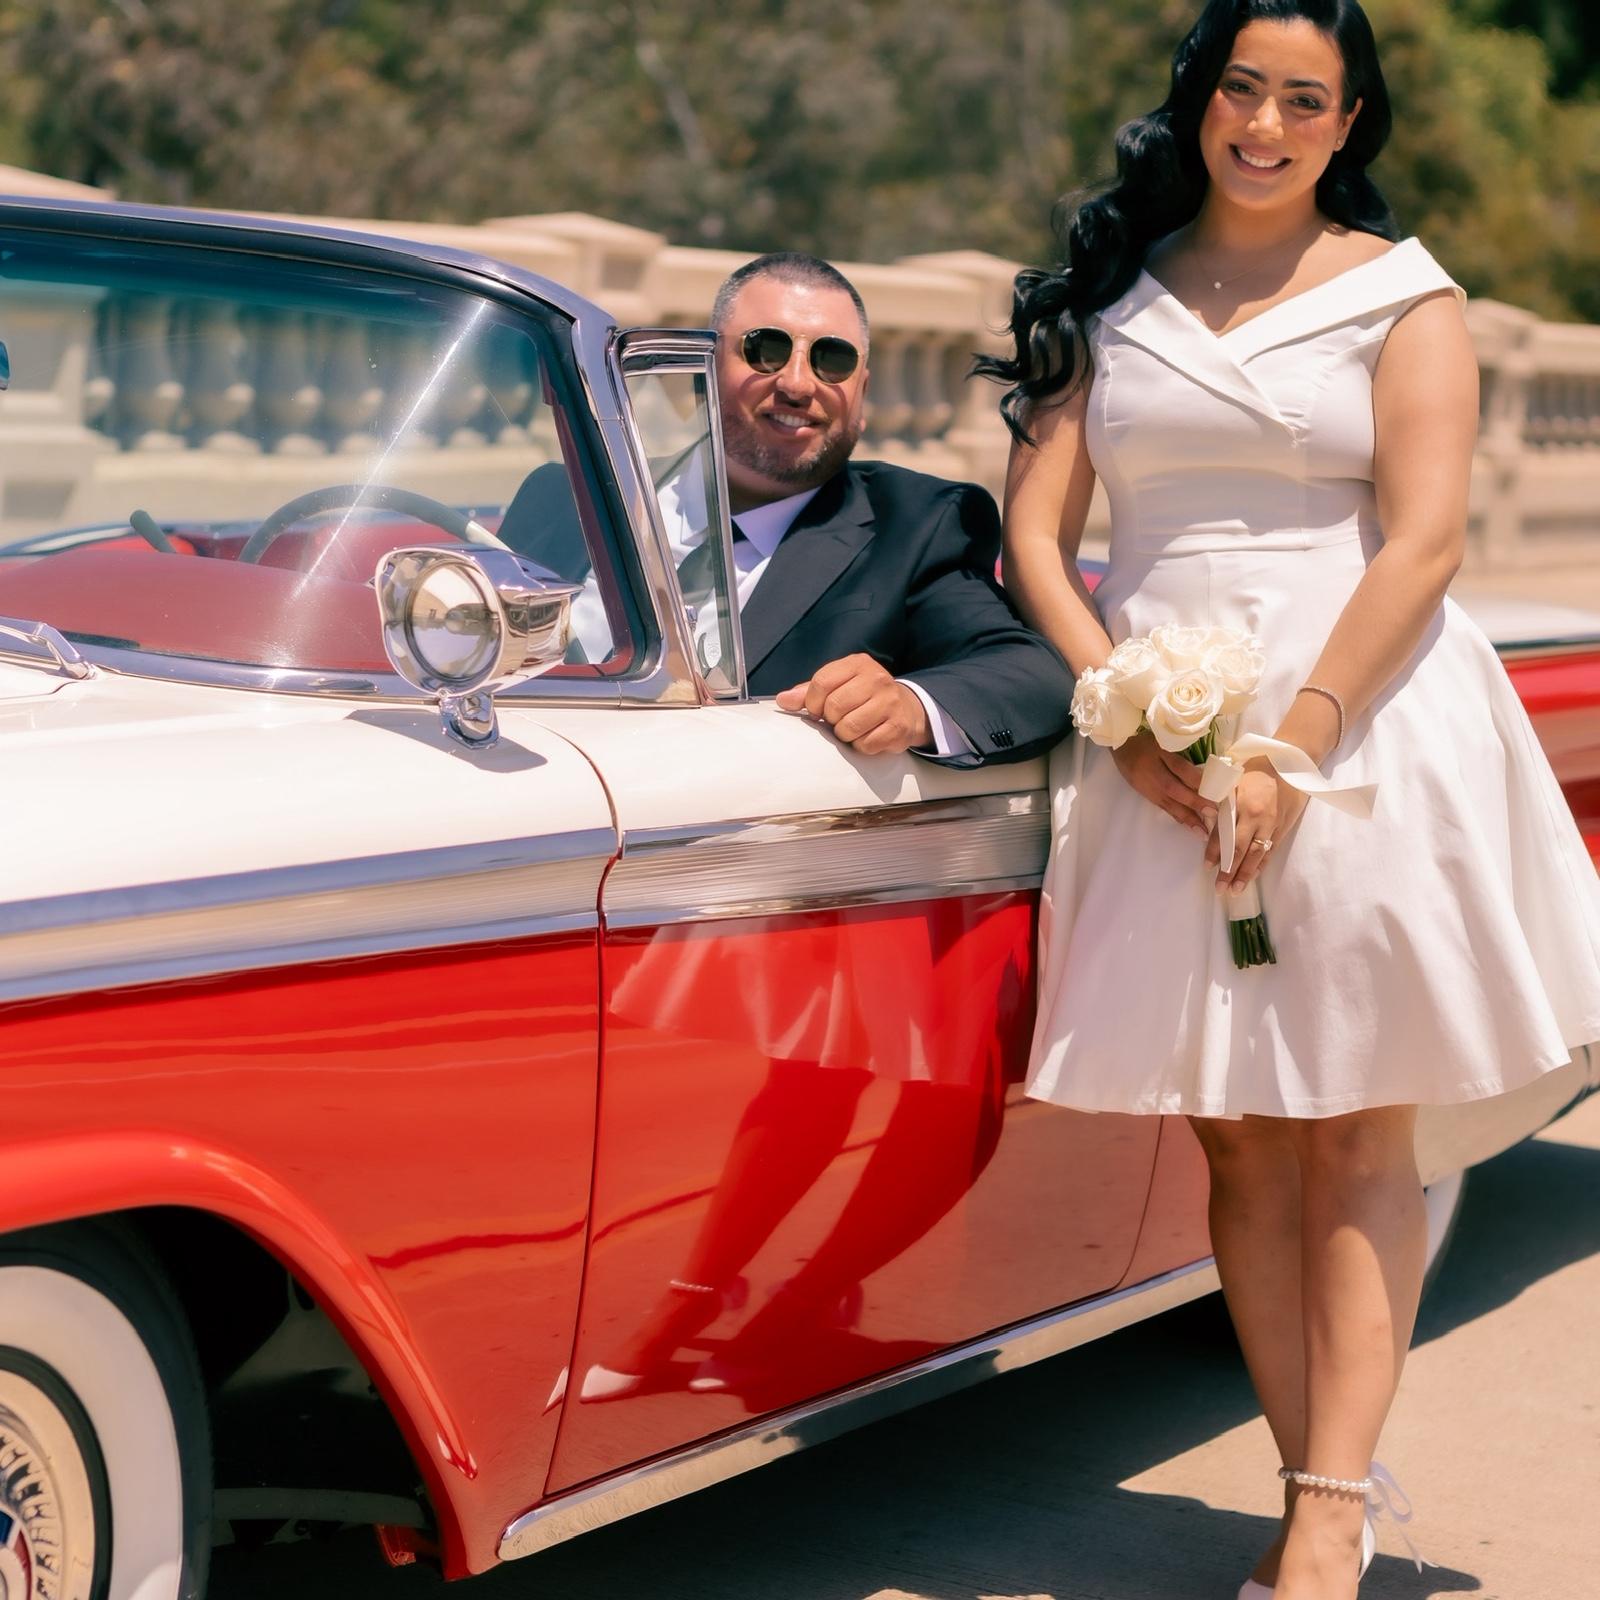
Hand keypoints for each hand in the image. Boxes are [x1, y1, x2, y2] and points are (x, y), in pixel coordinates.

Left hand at [776, 654, 932, 755]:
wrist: (907, 709)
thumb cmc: (864, 696)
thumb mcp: (839, 685)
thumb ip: (809, 692)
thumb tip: (783, 700)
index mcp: (858, 664)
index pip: (822, 682)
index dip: (813, 702)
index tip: (817, 710)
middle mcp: (877, 679)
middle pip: (834, 707)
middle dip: (830, 719)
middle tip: (839, 719)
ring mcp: (890, 702)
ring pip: (848, 727)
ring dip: (845, 734)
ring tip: (854, 728)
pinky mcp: (898, 727)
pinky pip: (866, 744)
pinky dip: (862, 745)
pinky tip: (868, 736)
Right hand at [1110, 731, 1216, 838]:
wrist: (1120, 745)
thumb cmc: (1146, 739)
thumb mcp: (1163, 737)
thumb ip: (1180, 750)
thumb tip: (1204, 770)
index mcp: (1158, 752)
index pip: (1179, 767)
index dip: (1195, 779)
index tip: (1212, 788)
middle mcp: (1151, 772)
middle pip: (1174, 789)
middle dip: (1193, 802)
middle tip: (1212, 813)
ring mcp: (1147, 785)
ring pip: (1168, 802)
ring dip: (1186, 816)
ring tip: (1201, 830)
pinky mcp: (1145, 793)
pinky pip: (1162, 806)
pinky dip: (1175, 816)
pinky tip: (1187, 824)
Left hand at [1204, 762, 1308, 894]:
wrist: (1290, 764)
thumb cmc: (1257, 768)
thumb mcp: (1234, 778)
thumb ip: (1219, 798)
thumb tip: (1203, 816)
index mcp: (1243, 804)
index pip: (1225, 833)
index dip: (1215, 851)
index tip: (1207, 866)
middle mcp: (1259, 818)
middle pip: (1241, 850)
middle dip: (1229, 871)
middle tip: (1219, 888)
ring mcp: (1273, 825)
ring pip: (1258, 855)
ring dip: (1246, 874)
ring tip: (1235, 890)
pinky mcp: (1283, 829)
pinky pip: (1270, 851)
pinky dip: (1261, 865)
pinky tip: (1252, 876)